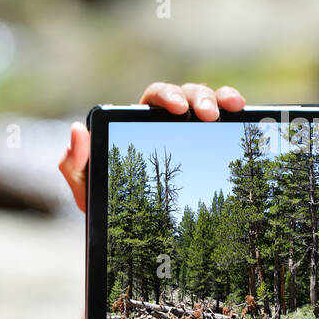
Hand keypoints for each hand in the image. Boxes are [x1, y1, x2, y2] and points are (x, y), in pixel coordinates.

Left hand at [59, 83, 246, 212]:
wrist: (128, 224)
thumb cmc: (105, 201)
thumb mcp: (85, 185)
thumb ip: (74, 162)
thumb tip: (76, 129)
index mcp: (138, 123)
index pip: (154, 97)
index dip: (167, 95)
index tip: (176, 108)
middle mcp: (164, 120)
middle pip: (186, 93)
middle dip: (199, 97)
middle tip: (206, 115)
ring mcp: (188, 130)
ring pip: (208, 100)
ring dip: (220, 98)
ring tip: (229, 111)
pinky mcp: (207, 143)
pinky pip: (224, 122)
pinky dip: (234, 110)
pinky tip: (244, 114)